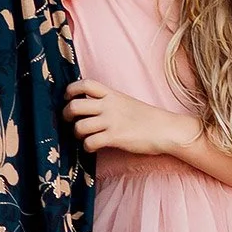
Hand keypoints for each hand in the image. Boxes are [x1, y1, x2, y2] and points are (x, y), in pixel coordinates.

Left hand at [64, 79, 200, 160]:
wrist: (166, 129)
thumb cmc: (147, 118)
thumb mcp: (125, 102)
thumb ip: (108, 102)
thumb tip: (88, 107)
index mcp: (112, 94)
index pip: (85, 83)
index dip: (71, 90)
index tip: (68, 97)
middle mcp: (109, 105)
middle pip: (75, 105)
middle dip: (66, 115)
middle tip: (68, 121)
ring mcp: (111, 121)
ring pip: (79, 126)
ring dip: (77, 133)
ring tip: (84, 137)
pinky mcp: (115, 137)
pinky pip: (90, 142)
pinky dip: (87, 147)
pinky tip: (92, 147)